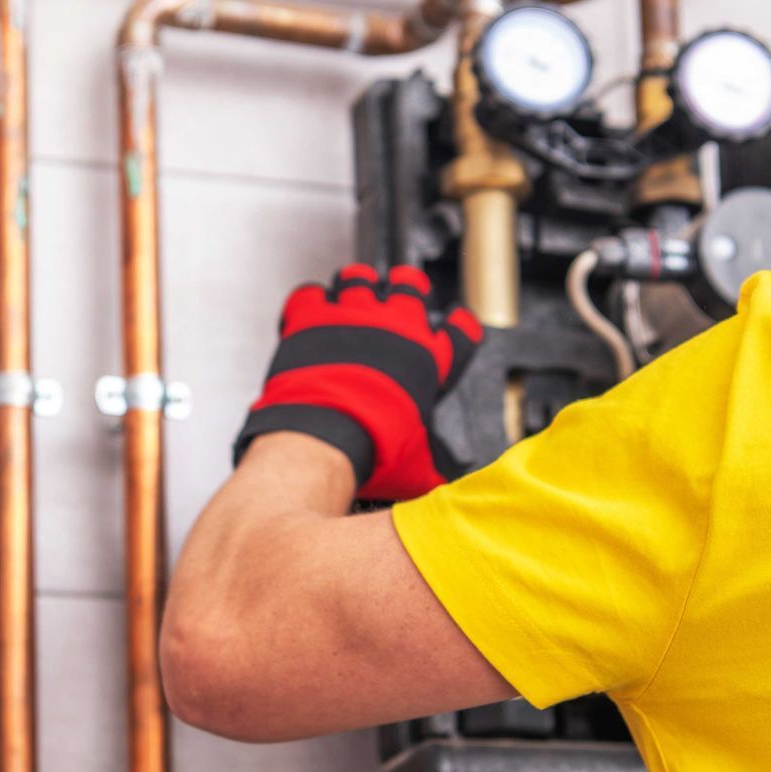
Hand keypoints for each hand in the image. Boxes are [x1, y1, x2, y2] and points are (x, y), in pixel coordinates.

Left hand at [233, 264, 481, 501]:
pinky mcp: (311, 315)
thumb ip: (436, 467)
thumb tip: (449, 494)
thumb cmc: (374, 450)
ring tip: (353, 298)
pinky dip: (309, 301)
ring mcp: (352, 315)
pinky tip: (309, 314)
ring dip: (357, 287)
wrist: (323, 437)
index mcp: (426, 359)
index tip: (457, 327)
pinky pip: (311, 292)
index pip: (461, 330)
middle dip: (406, 290)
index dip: (460, 328)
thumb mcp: (419, 466)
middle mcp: (394, 327)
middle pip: (410, 284)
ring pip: (360, 277)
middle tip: (398, 301)